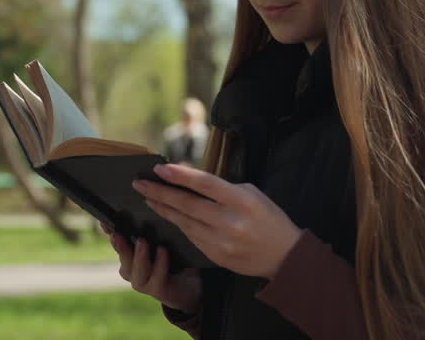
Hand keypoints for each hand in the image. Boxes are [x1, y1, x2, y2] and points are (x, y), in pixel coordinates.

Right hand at [102, 223, 201, 312]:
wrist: (188, 284)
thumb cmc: (172, 257)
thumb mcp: (161, 239)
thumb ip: (149, 228)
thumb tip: (148, 202)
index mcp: (129, 254)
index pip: (116, 240)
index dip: (109, 231)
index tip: (104, 220)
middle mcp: (131, 269)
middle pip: (123, 258)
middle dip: (121, 246)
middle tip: (119, 233)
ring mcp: (143, 282)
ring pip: (136, 272)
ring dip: (138, 256)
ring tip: (142, 241)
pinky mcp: (159, 290)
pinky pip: (157, 278)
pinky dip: (159, 264)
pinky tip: (162, 250)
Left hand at [133, 163, 301, 278]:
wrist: (284, 256)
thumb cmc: (269, 218)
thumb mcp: (252, 194)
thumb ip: (223, 188)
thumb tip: (191, 179)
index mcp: (242, 200)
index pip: (204, 184)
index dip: (180, 175)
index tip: (159, 169)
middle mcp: (230, 222)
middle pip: (188, 205)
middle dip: (160, 193)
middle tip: (140, 184)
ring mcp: (221, 242)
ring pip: (184, 223)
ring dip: (164, 209)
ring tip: (148, 197)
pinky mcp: (216, 256)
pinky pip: (191, 237)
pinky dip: (178, 225)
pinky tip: (168, 215)